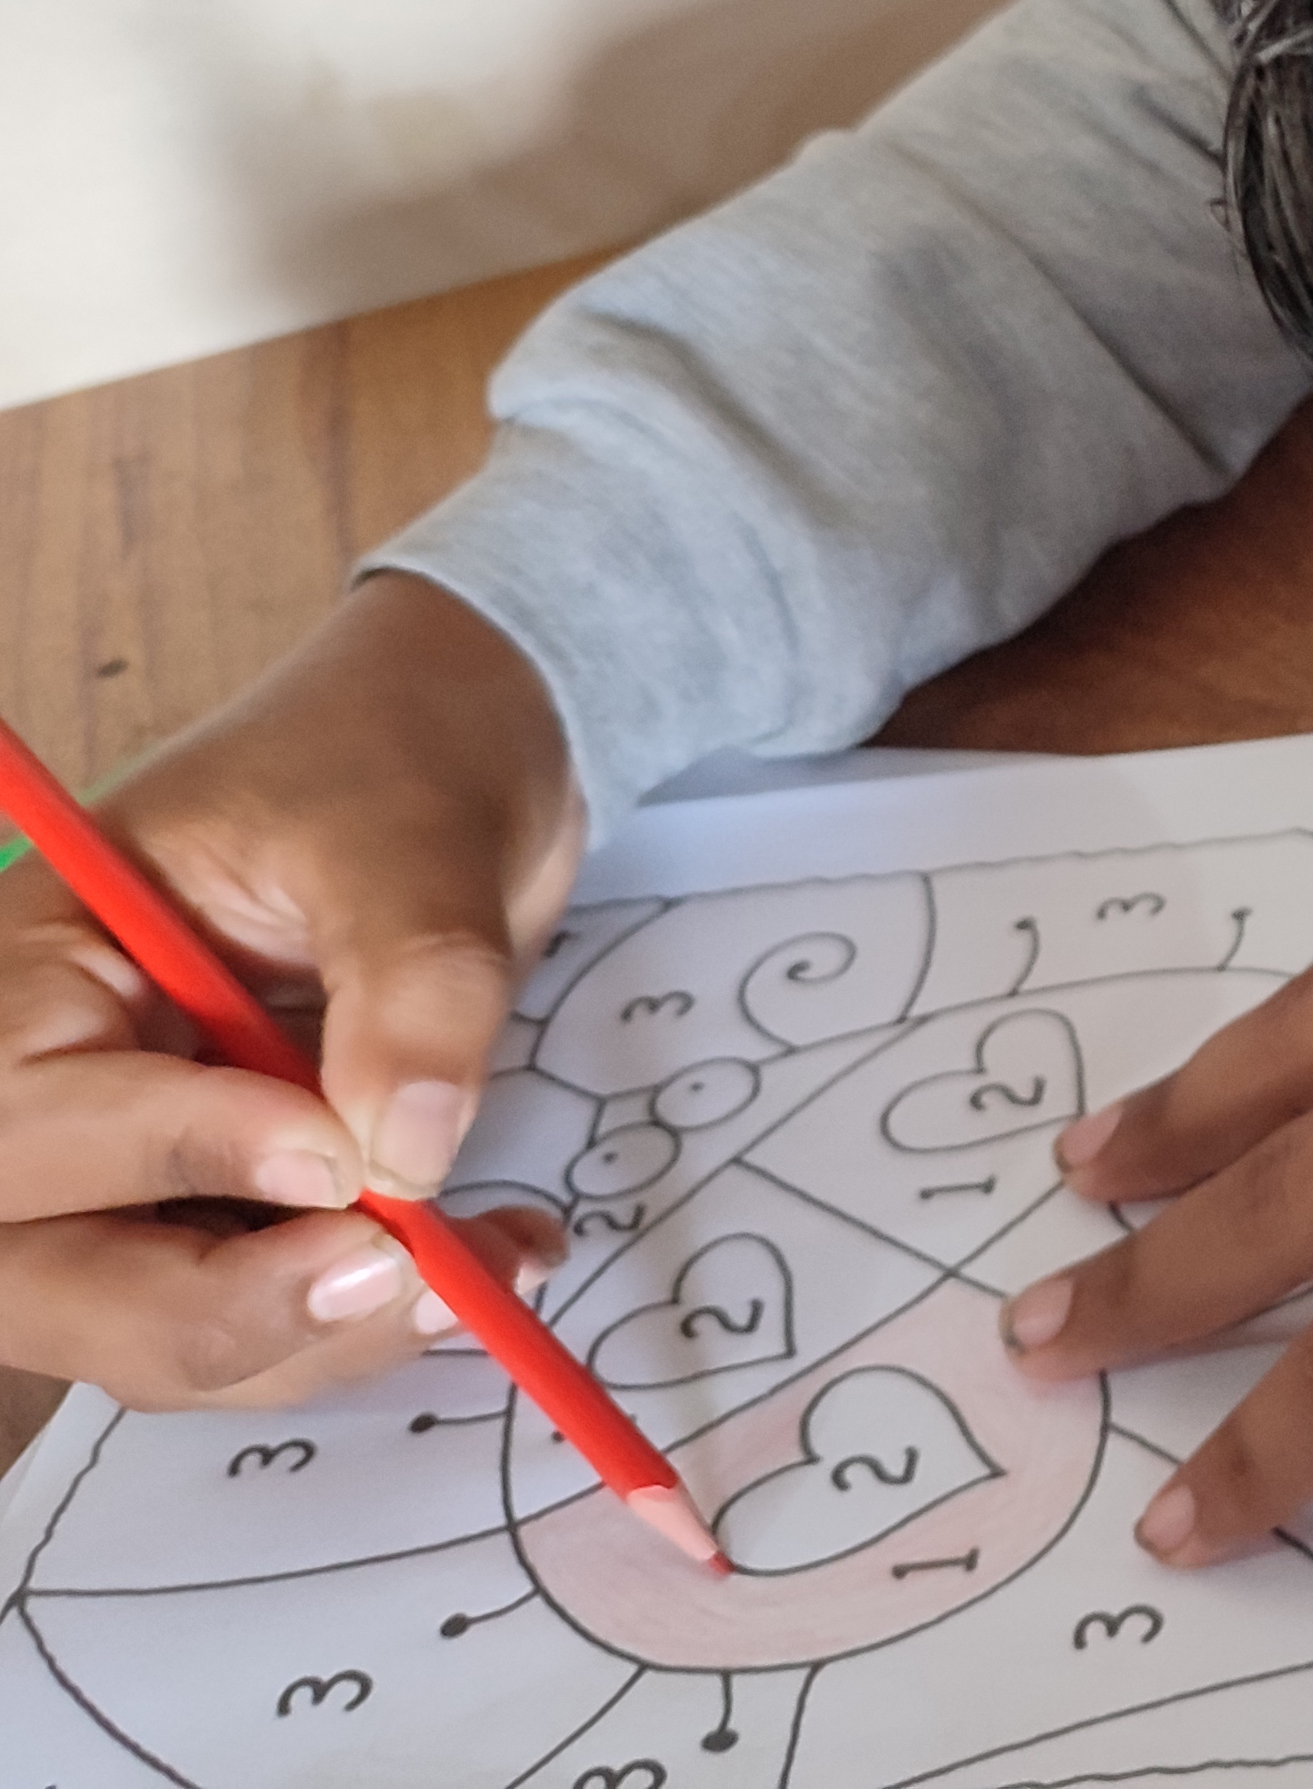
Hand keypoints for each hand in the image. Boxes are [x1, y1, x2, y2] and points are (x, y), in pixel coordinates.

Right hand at [0, 576, 579, 1404]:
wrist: (470, 750)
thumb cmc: (400, 752)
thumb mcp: (412, 833)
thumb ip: (411, 983)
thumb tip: (408, 1151)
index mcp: (39, 968)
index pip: (29, 1115)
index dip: (171, 1157)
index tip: (337, 1151)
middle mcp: (55, 1087)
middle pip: (50, 1276)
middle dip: (219, 1308)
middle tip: (395, 1273)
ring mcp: (134, 1166)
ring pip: (154, 1330)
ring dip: (317, 1334)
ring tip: (484, 1266)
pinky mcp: (228, 1210)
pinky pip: (262, 1317)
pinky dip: (369, 1318)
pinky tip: (493, 1258)